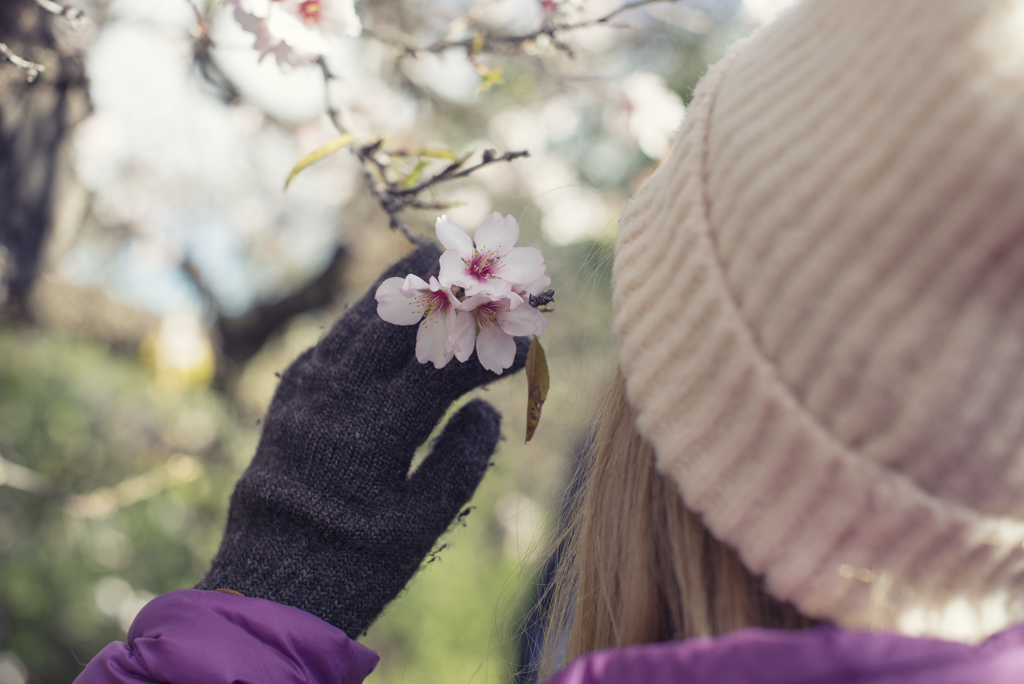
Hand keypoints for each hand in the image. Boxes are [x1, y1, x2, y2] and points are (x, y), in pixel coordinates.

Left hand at [195, 244, 527, 636]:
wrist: (265, 586)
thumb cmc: (354, 564)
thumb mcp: (421, 525)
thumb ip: (462, 460)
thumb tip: (485, 409)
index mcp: (375, 429)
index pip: (447, 362)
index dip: (493, 342)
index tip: (529, 332)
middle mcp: (336, 394)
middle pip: (400, 313)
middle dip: (451, 286)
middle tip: (491, 271)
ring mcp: (307, 386)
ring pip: (362, 314)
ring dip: (405, 286)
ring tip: (440, 260)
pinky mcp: (290, 390)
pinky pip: (335, 337)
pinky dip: (371, 316)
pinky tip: (393, 312)